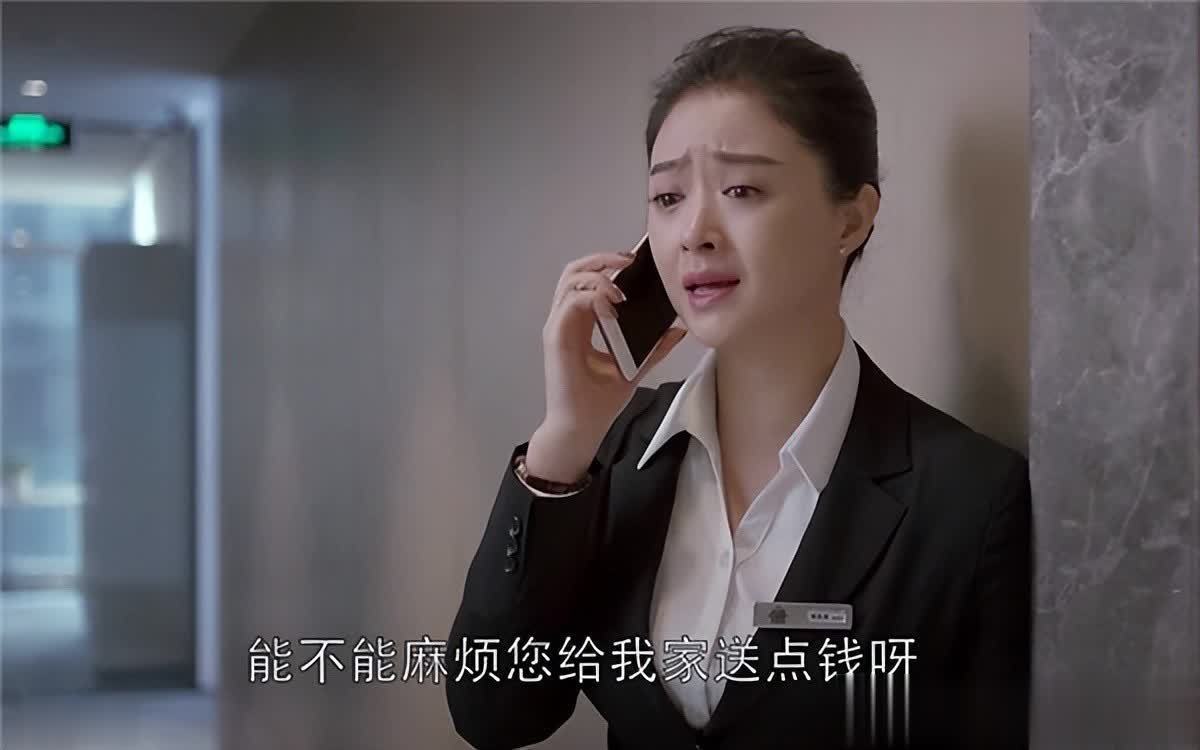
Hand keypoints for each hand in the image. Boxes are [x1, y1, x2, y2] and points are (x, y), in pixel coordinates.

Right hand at [529, 251, 686, 480]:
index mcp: (581, 323)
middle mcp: (566, 320)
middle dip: (602, 258)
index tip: (636, 264)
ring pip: (570, 280)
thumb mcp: (634, 368)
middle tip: (630, 260)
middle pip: (575, 271)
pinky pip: (570, 303)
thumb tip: (678, 329)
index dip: (609, 265)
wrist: (581, 428)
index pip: (588, 279)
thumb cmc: (599, 403)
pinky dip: (591, 297)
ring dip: (598, 275)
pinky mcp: (556, 338)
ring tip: (621, 287)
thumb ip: (653, 348)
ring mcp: (558, 327)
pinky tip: (613, 307)